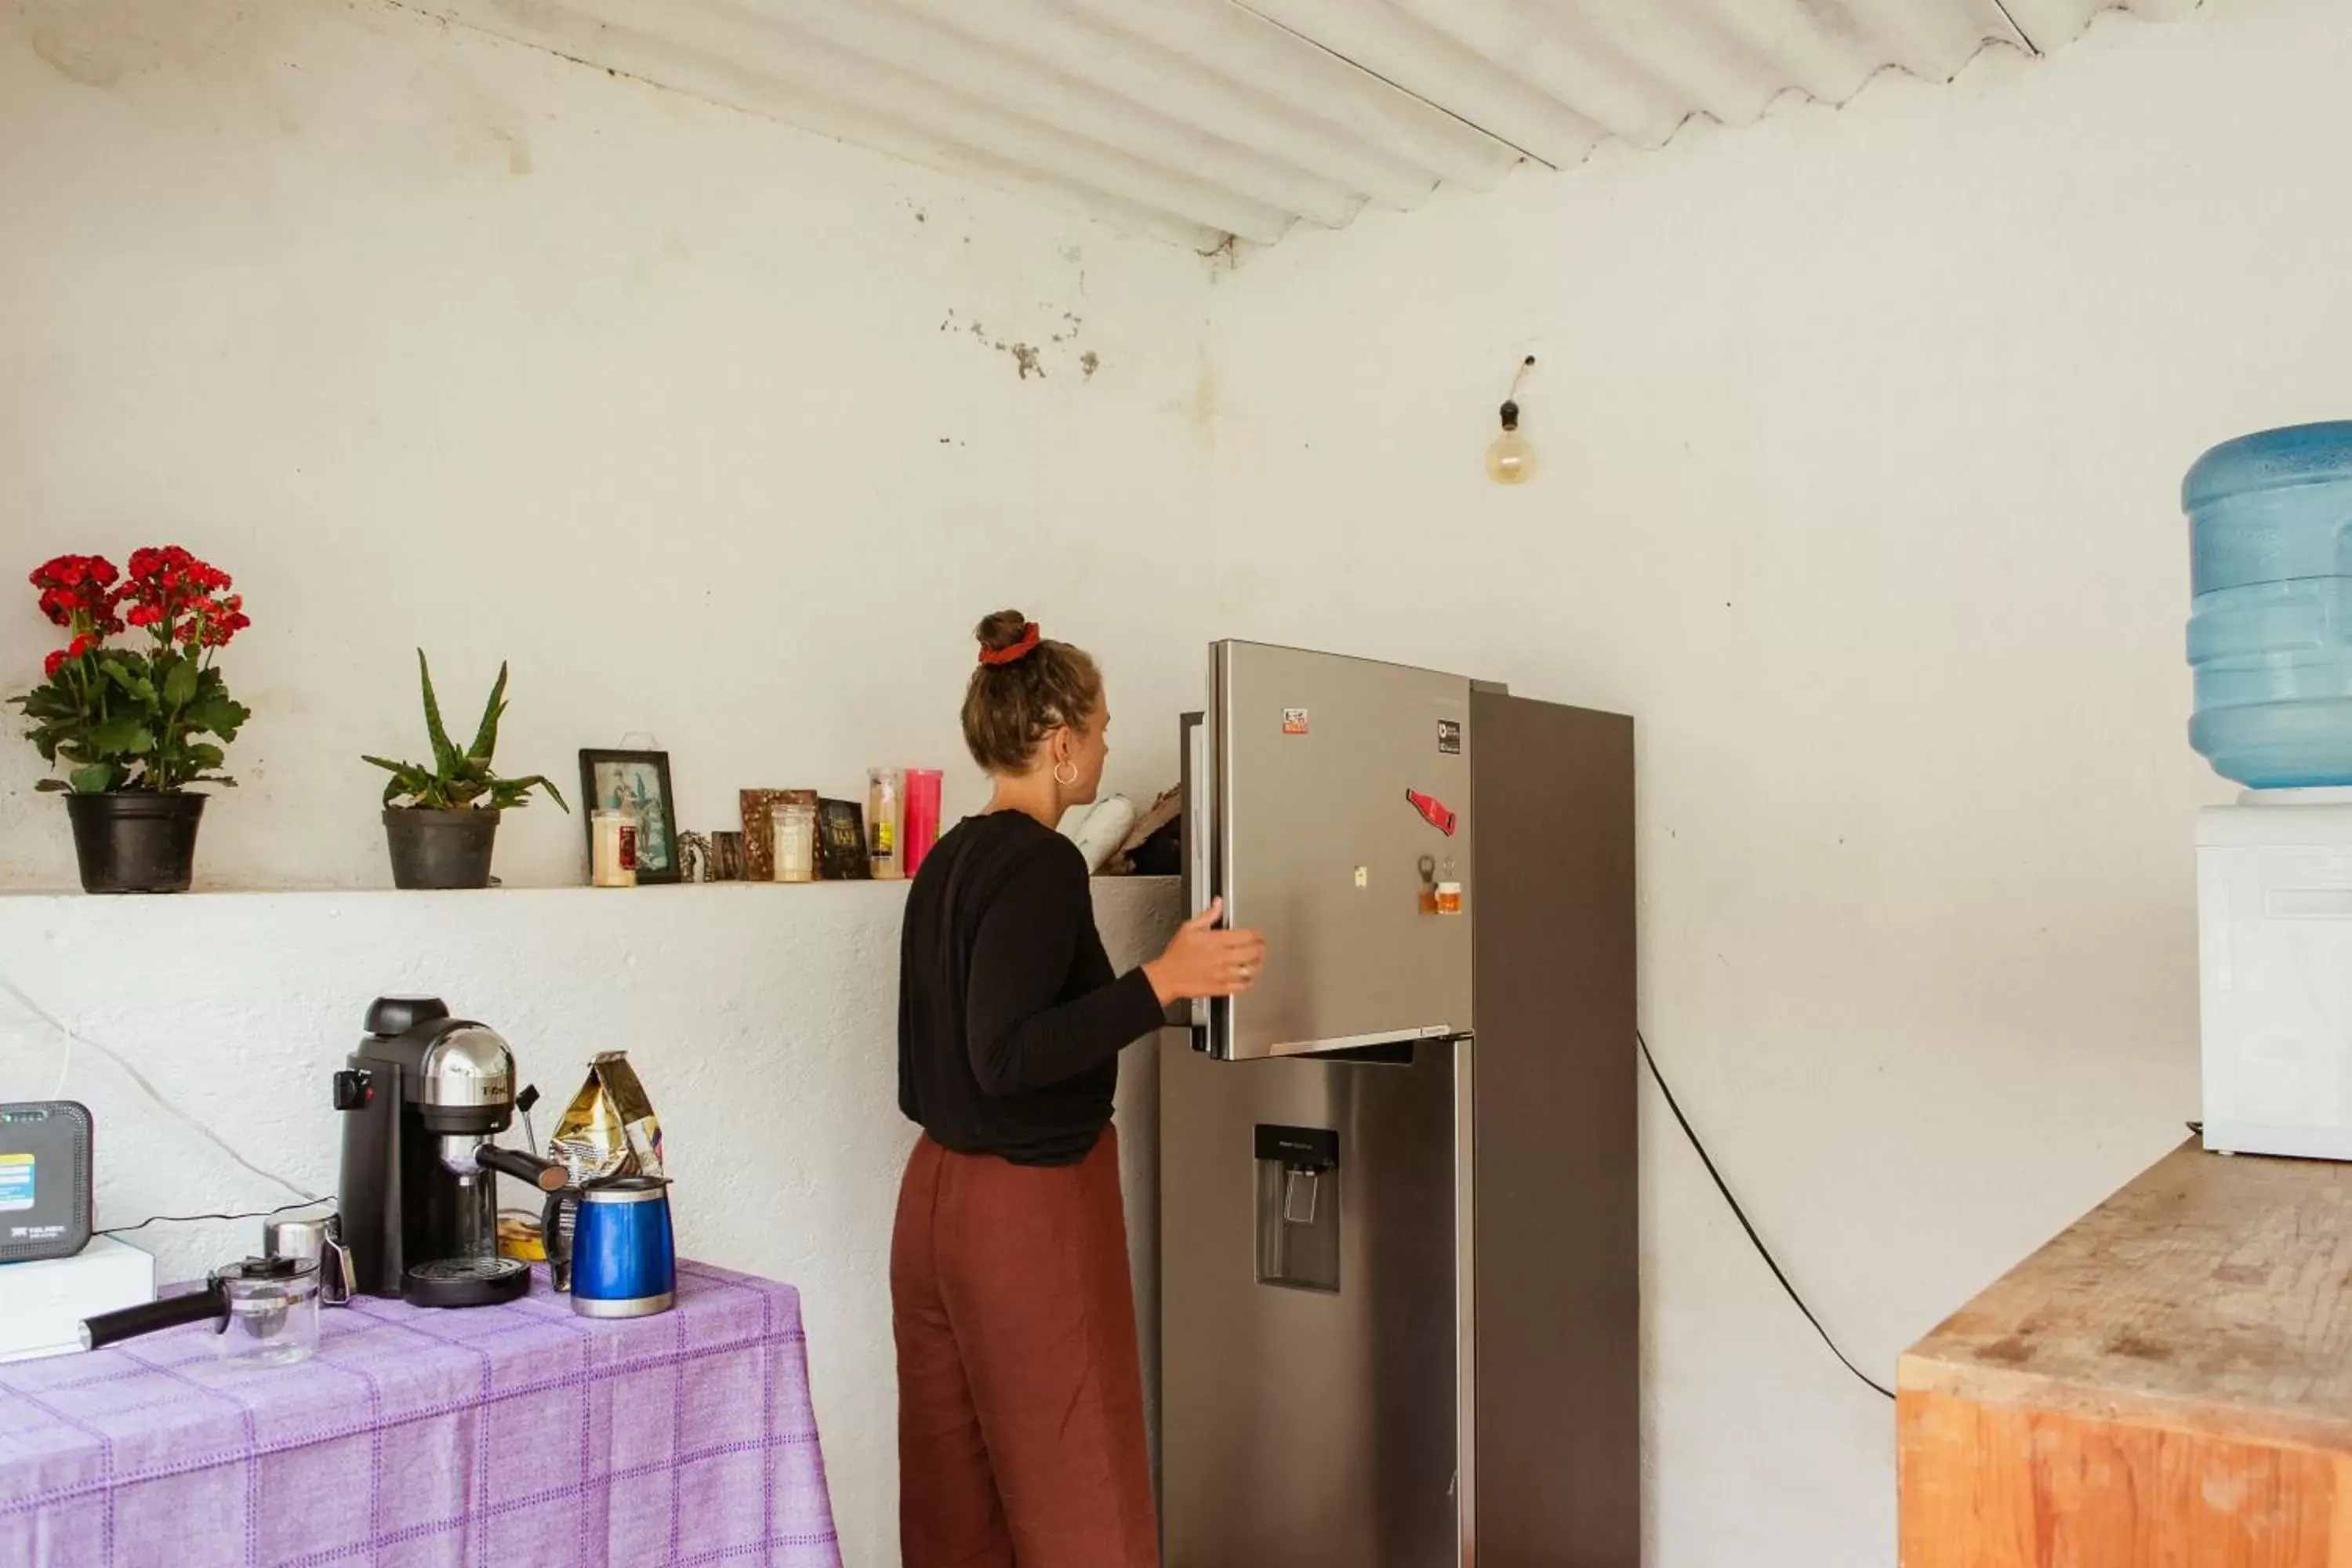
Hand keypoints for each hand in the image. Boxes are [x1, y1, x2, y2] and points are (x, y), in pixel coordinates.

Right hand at [1145, 897, 1266, 1005]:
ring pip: (1251, 969)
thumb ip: (1208, 916)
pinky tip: (1248, 977)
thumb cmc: (1177, 955)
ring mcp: (1224, 974)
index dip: (1257, 934)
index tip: (1257, 934)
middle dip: (1261, 948)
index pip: (1247, 936)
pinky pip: (1244, 986)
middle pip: (1254, 952)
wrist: (1168, 977)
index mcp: (1216, 941)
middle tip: (1261, 946)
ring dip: (1257, 964)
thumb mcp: (1189, 928)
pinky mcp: (1222, 988)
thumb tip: (1218, 904)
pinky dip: (1249, 981)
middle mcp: (1223, 957)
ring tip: (1257, 961)